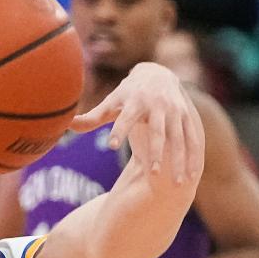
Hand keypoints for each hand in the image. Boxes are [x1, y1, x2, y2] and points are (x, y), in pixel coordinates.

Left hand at [72, 63, 203, 184]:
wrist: (159, 74)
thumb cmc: (128, 94)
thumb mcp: (111, 103)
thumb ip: (91, 118)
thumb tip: (66, 125)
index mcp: (136, 101)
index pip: (125, 117)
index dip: (119, 130)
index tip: (112, 145)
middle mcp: (158, 105)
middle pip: (157, 131)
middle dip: (157, 152)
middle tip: (153, 174)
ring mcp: (175, 111)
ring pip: (178, 138)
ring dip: (179, 160)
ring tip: (176, 183)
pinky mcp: (186, 117)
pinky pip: (192, 139)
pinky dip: (193, 157)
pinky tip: (192, 177)